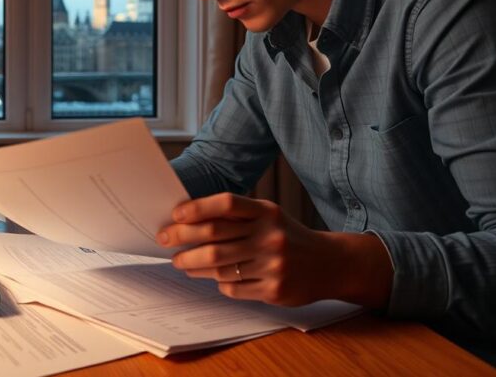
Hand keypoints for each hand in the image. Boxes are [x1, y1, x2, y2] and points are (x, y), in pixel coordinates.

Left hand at [157, 193, 392, 307]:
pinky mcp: (274, 290)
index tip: (175, 215)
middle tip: (165, 240)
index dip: (196, 208)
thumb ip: (236, 216)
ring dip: (193, 264)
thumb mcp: (269, 216)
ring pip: (218, 265)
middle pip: (214, 237)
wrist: (330, 264)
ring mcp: (273, 264)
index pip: (225, 205)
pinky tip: (213, 277)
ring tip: (181, 262)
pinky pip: (232, 287)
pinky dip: (218, 282)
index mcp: (267, 212)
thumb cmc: (287, 235)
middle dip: (182, 239)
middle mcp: (270, 236)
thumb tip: (187, 221)